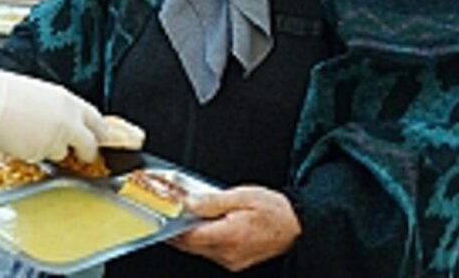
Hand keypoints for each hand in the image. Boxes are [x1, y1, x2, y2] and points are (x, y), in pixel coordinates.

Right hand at [0, 68, 108, 161]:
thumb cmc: (9, 93)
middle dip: (87, 152)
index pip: (98, 122)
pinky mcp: (38, 153)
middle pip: (89, 145)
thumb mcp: (43, 94)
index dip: (99, 133)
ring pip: (62, 153)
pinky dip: (34, 152)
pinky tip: (21, 138)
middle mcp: (68, 122)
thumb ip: (60, 110)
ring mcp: (54, 140)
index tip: (100, 138)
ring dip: (53, 149)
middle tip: (83, 155)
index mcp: (70, 103)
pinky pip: (41, 157)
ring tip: (33, 135)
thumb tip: (67, 121)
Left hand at [170, 186, 300, 271]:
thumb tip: (188, 204)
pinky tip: (204, 225)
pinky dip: (202, 238)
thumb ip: (211, 201)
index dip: (170, 226)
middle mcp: (227, 253)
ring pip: (198, 249)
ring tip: (186, 216)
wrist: (297, 226)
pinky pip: (209, 251)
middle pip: (189, 244)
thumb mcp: (242, 196)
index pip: (187, 236)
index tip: (161, 215)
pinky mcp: (234, 261)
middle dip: (175, 230)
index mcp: (228, 236)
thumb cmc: (274, 211)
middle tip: (167, 213)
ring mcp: (230, 260)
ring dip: (189, 234)